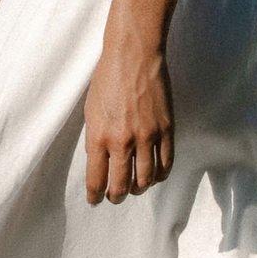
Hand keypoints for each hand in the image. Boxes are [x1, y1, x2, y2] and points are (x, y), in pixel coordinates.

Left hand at [84, 26, 173, 204]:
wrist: (134, 56)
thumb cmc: (108, 79)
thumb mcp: (91, 110)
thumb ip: (95, 138)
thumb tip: (100, 160)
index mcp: (98, 137)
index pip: (96, 179)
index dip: (95, 195)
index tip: (96, 200)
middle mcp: (122, 142)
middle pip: (121, 185)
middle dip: (116, 196)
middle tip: (115, 198)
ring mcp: (146, 137)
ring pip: (145, 179)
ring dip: (138, 188)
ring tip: (135, 188)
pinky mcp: (166, 130)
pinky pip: (166, 163)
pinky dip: (160, 175)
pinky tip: (154, 176)